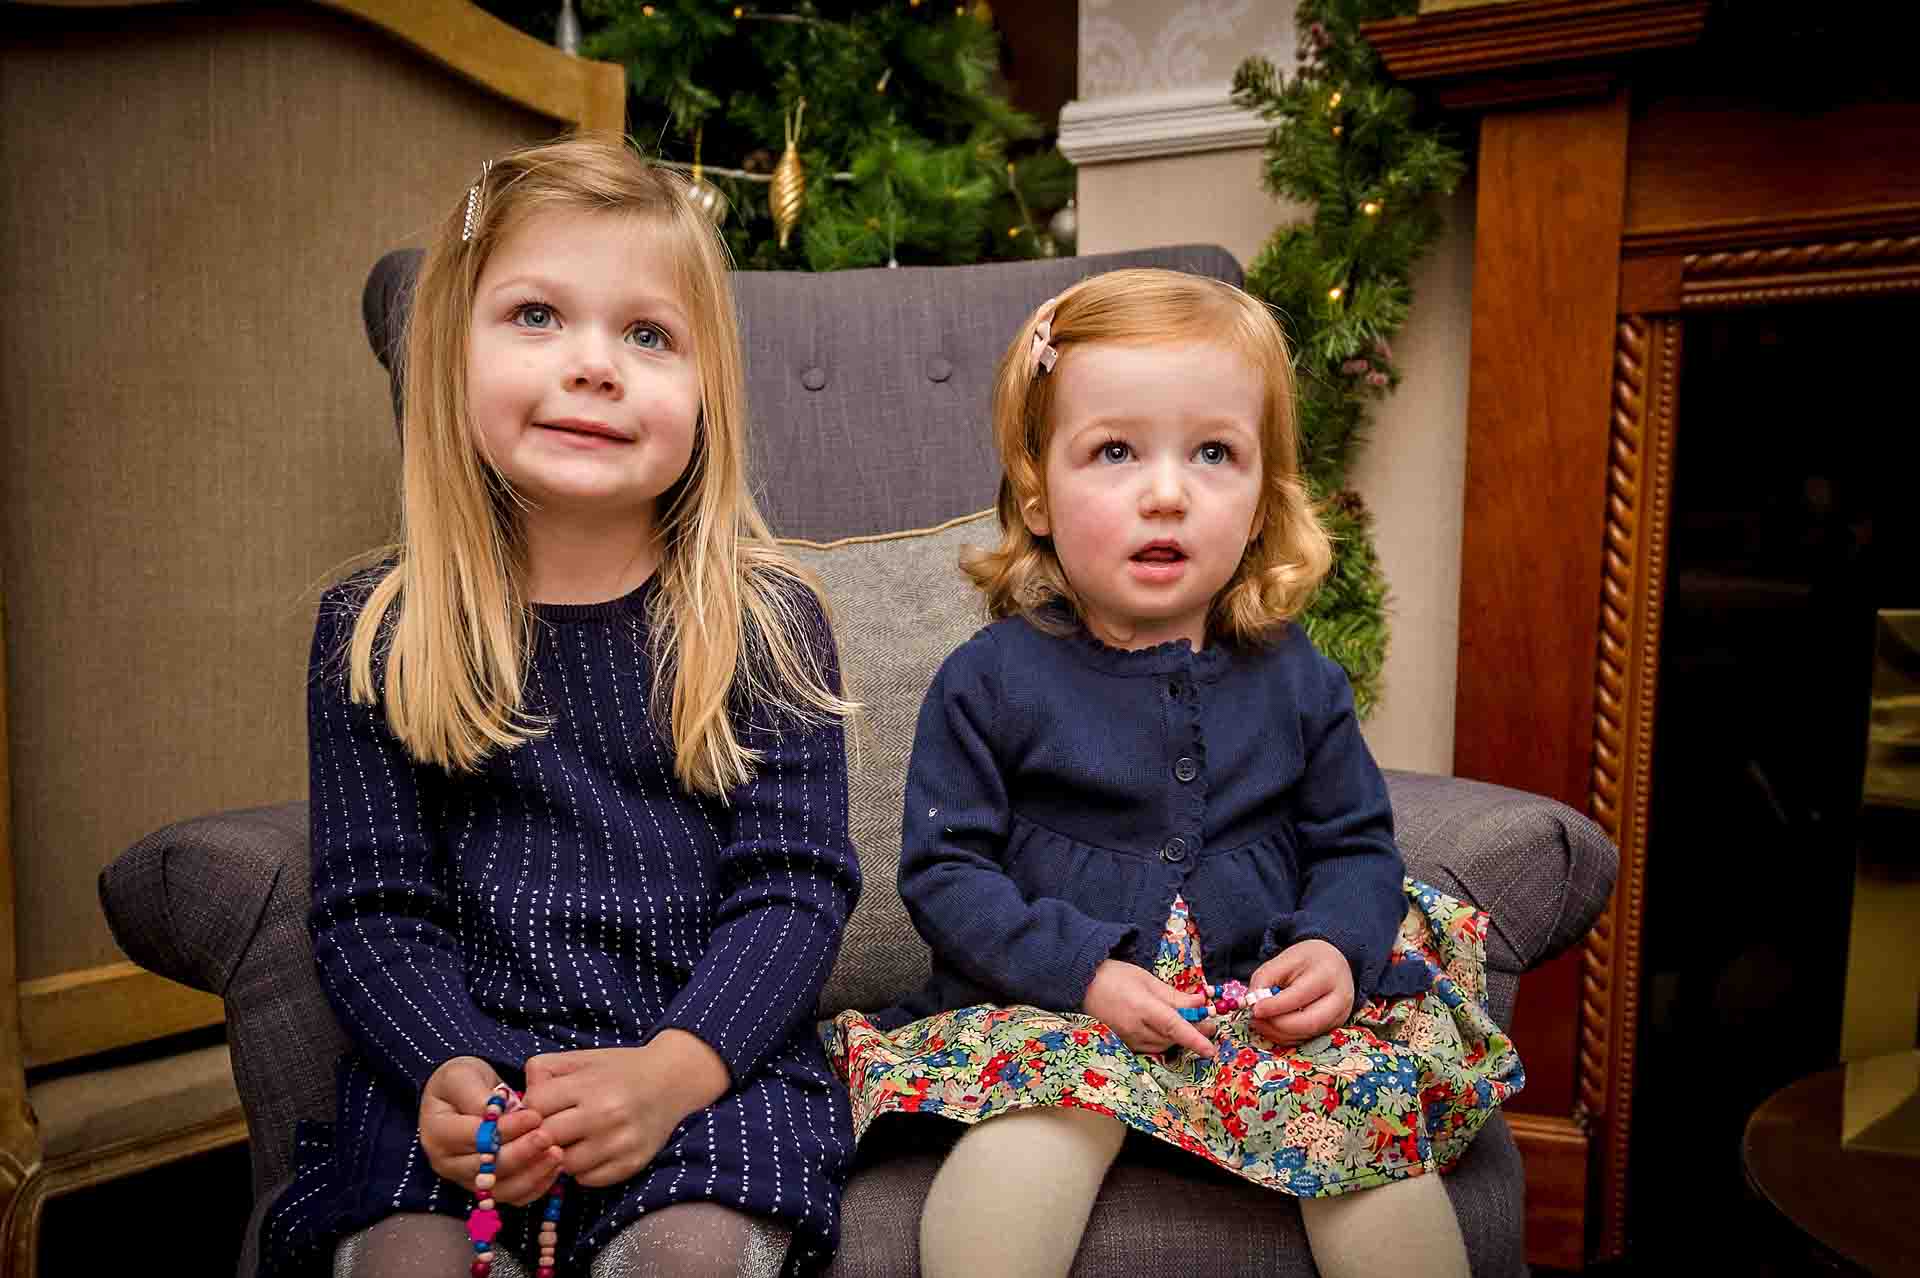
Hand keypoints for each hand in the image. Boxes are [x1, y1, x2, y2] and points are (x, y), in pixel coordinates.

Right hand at [418, 1056, 562, 1204]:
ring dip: (532, 1174)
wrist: (464, 1095)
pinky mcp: (487, 1189)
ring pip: (501, 1189)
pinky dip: (536, 1185)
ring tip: (557, 1153)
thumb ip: (475, 1093)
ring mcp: (467, 1180)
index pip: (474, 1137)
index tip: (534, 1116)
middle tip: (548, 1136)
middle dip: (522, 1153)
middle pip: (487, 1169)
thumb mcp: (462, 1076)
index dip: (506, 1129)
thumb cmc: (463, 1082)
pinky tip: (555, 1166)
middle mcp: (448, 1163)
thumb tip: (494, 1112)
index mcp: (437, 1133)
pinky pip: (513, 1196)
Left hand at [523, 1031, 729, 1187]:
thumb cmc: (618, 1069)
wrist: (671, 1080)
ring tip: (571, 1140)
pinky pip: (587, 1180)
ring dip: (560, 1157)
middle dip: (541, 1136)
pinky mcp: (631, 1164)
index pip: (535, 1107)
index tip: (539, 1109)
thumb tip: (517, 1103)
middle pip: (546, 1139)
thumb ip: (544, 1071)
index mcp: (590, 1085)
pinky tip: (590, 1151)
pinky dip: (582, 1170)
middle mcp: (606, 1114)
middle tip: (549, 1130)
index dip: (529, 1109)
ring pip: (564, 1165)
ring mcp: (620, 1142)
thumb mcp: (582, 1059)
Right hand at [1082, 960, 1216, 1057]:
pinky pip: (1151, 1047)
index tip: (1211, 1050)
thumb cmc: (1114, 976)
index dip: (1194, 1039)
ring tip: (1183, 1020)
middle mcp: (1135, 1029)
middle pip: (1172, 1039)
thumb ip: (1174, 995)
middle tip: (1208, 1022)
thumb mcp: (1146, 979)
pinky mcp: (1124, 1045)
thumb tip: (1200, 1003)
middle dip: (1193, 1033)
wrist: (1081, 985)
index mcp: (1142, 1008)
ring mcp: (1128, 1040)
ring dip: (1177, 1036)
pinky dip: (1163, 1039)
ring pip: (1163, 1046)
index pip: (1174, 1027)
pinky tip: (1164, 1027)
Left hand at [1248, 939, 1354, 1046]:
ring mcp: (1339, 1016)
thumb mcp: (1284, 959)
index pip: (1299, 996)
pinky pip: (1307, 1039)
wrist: (1334, 964)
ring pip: (1307, 1035)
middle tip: (1256, 1019)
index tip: (1255, 1009)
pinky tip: (1273, 1026)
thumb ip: (1265, 978)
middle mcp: (1339, 999)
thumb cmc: (1307, 961)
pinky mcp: (1334, 1028)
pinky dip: (1286, 1037)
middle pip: (1308, 1022)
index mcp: (1327, 974)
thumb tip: (1251, 1003)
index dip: (1274, 1007)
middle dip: (1277, 1025)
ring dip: (1279, 1033)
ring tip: (1261, 1022)